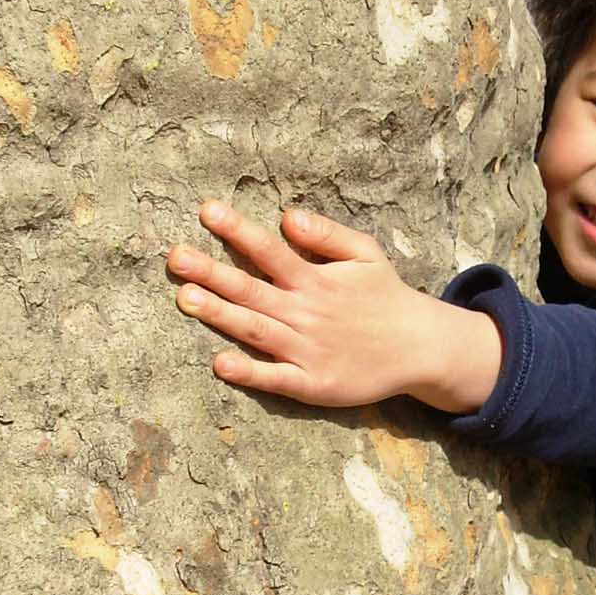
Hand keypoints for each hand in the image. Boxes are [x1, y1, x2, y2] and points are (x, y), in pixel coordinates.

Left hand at [166, 200, 501, 412]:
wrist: (420, 348)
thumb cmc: (386, 297)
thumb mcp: (366, 253)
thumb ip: (327, 235)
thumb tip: (288, 216)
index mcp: (316, 280)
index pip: (269, 251)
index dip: (237, 230)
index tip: (206, 210)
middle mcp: (306, 313)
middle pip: (251, 289)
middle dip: (211, 271)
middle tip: (175, 256)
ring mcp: (308, 351)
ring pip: (255, 330)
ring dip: (219, 315)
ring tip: (184, 297)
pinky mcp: (314, 384)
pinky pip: (276, 379)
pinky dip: (250, 373)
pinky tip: (220, 364)